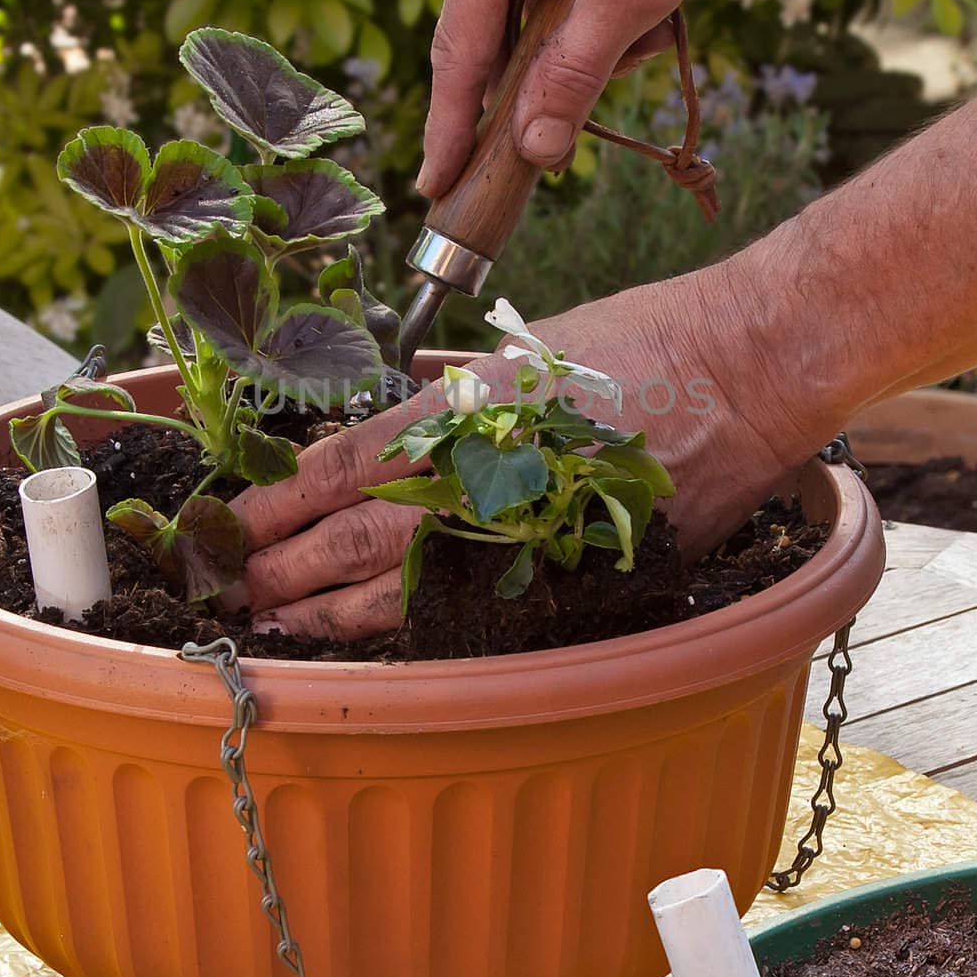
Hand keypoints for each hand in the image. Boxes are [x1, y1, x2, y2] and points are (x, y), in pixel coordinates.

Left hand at [227, 267, 826, 640]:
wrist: (743, 374)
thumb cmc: (645, 339)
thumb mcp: (534, 344)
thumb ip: (463, 387)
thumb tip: (410, 403)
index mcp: (468, 406)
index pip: (348, 461)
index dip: (284, 497)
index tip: (237, 516)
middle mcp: (491, 471)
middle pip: (361, 532)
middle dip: (288, 562)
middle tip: (233, 584)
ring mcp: (533, 528)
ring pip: (411, 584)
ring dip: (334, 608)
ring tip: (278, 623)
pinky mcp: (575, 569)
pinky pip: (485, 605)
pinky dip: (422, 624)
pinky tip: (382, 638)